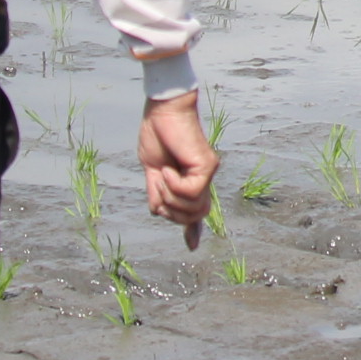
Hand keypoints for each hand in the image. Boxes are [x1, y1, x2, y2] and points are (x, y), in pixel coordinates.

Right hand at [140, 91, 217, 245]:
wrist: (162, 112)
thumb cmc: (158, 136)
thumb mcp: (153, 171)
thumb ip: (157, 193)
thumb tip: (158, 213)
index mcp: (190, 182)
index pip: (195, 211)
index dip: (192, 231)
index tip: (192, 247)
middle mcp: (203, 180)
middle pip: (191, 216)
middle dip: (170, 210)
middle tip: (157, 187)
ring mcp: (207, 173)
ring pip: (191, 207)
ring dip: (169, 196)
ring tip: (162, 174)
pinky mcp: (207, 166)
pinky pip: (190, 191)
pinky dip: (174, 184)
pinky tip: (168, 169)